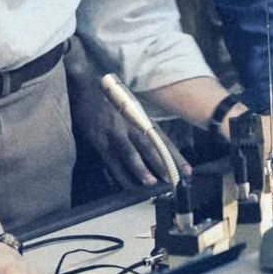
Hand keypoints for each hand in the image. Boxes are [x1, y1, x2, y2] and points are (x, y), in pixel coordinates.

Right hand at [72, 81, 186, 187]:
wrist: (85, 88)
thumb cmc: (110, 100)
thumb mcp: (130, 110)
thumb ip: (142, 127)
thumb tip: (159, 149)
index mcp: (141, 118)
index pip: (162, 139)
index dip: (175, 155)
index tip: (188, 170)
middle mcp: (131, 125)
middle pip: (151, 146)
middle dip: (164, 163)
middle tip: (176, 179)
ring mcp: (115, 132)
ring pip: (131, 153)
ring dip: (142, 169)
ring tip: (152, 183)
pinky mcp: (99, 140)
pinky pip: (112, 160)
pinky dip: (120, 174)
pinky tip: (127, 185)